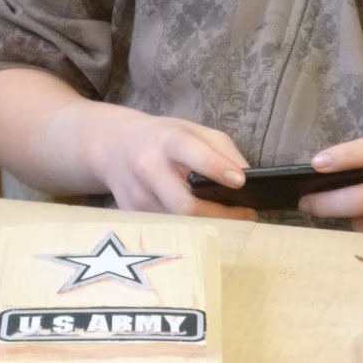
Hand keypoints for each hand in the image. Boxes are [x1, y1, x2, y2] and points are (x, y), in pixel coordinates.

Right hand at [80, 101, 257, 221]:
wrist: (114, 148)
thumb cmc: (163, 138)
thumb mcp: (192, 130)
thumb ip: (222, 150)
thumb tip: (248, 180)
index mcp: (167, 141)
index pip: (192, 153)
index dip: (217, 168)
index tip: (241, 182)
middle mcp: (148, 170)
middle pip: (186, 205)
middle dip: (221, 215)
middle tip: (247, 215)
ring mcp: (138, 200)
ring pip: (181, 225)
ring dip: (211, 227)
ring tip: (234, 222)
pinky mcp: (134, 221)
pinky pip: (171, 232)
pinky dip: (194, 231)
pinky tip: (209, 227)